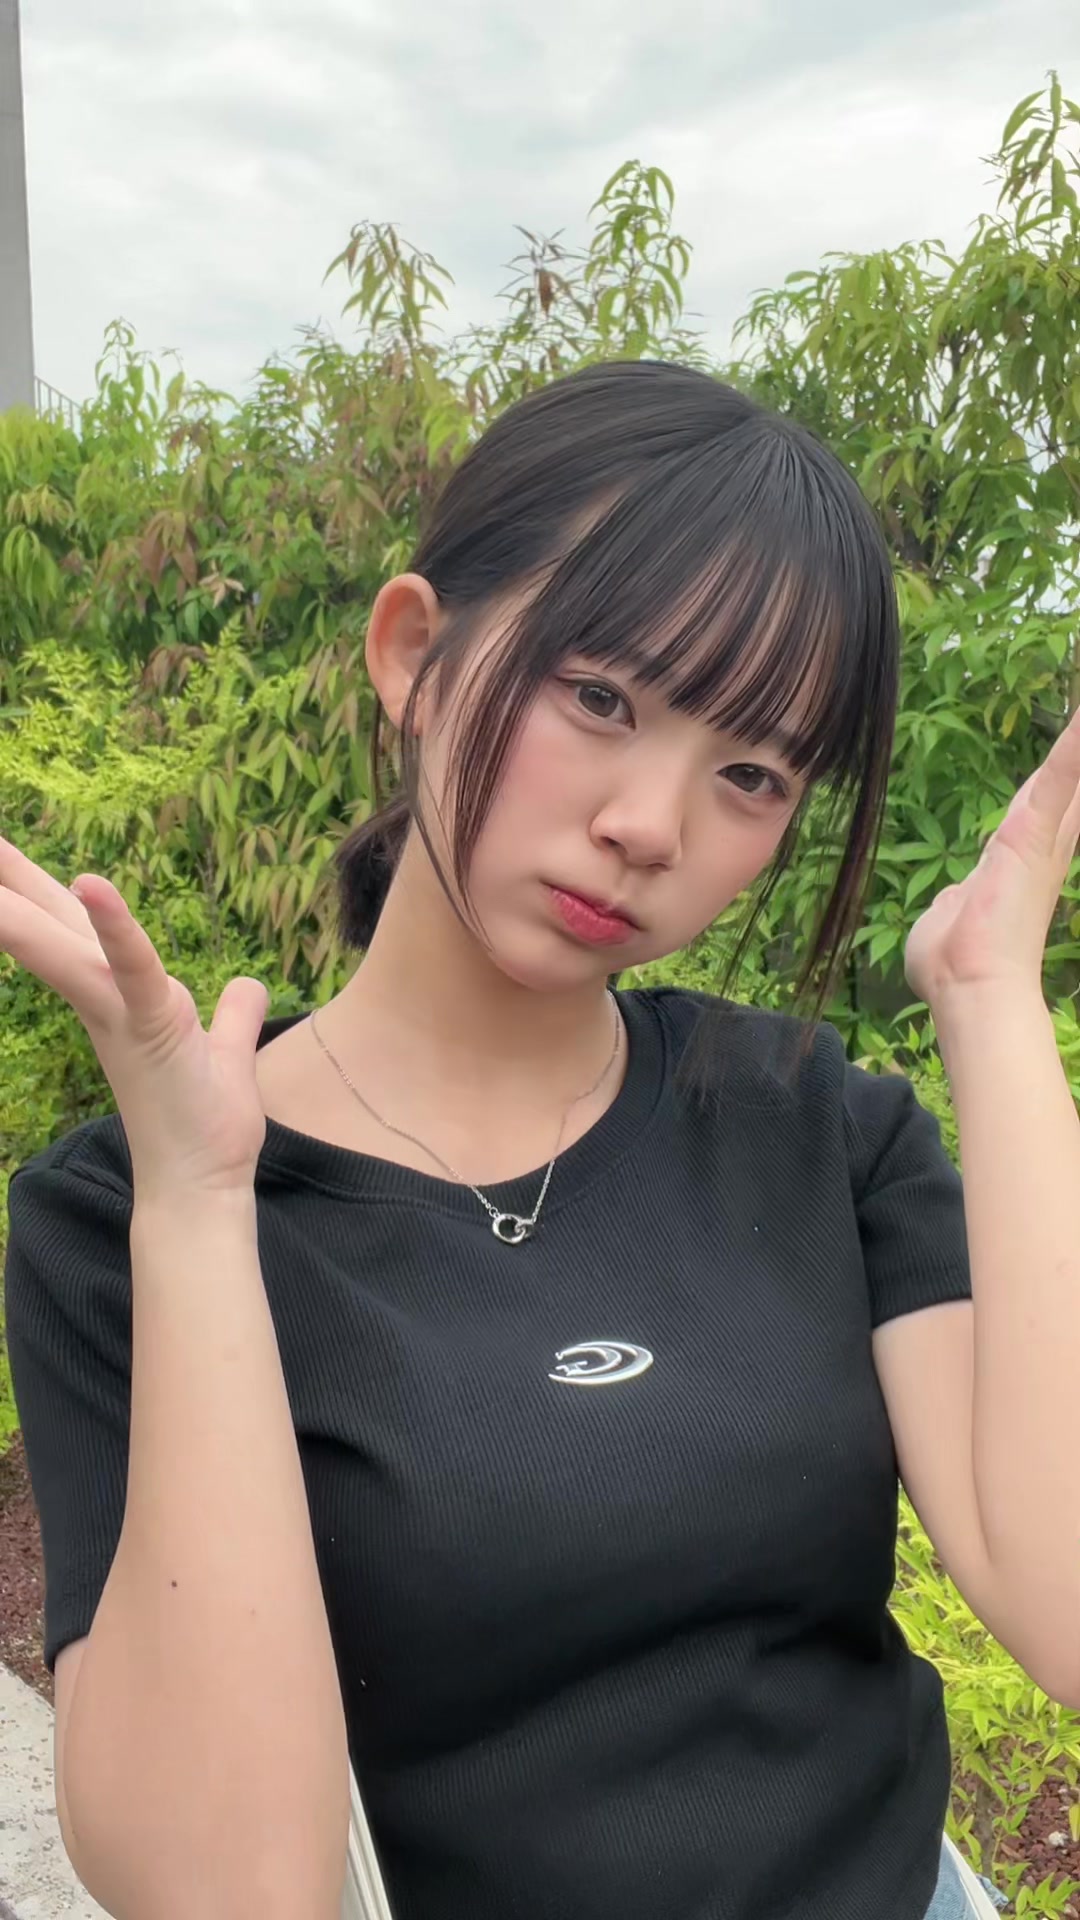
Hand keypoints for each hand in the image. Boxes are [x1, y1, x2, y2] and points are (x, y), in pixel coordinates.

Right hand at [0, 838, 269, 1201]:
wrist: (202, 1188)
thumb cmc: (205, 1127)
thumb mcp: (225, 1053)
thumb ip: (232, 1017)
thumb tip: (248, 986)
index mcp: (118, 999)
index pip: (71, 931)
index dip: (34, 890)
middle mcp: (105, 1001)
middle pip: (51, 926)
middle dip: (7, 882)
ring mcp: (121, 1014)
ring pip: (65, 944)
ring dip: (23, 897)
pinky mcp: (150, 1027)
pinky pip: (131, 967)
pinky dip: (114, 926)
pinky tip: (92, 882)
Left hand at [905, 703, 1079, 1007]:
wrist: (968, 985)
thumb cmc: (953, 964)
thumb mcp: (954, 916)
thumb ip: (956, 902)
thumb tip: (951, 907)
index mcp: (1020, 867)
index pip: (1045, 817)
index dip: (1063, 789)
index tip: (1071, 759)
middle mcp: (1039, 850)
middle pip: (1065, 792)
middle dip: (1076, 759)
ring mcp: (1038, 839)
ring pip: (1066, 776)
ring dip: (1077, 745)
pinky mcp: (1031, 831)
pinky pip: (1059, 776)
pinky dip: (1073, 745)